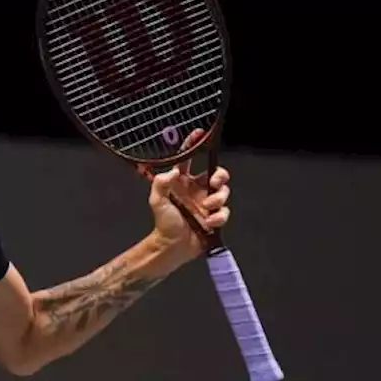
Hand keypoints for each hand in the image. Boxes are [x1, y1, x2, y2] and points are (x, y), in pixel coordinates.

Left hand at [147, 128, 231, 263]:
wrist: (172, 247)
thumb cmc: (163, 223)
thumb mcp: (157, 201)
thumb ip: (161, 183)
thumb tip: (174, 171)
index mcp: (183, 183)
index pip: (188, 160)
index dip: (193, 146)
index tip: (199, 133)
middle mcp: (197, 190)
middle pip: (217, 174)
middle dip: (220, 175)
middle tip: (215, 182)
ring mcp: (207, 203)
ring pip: (224, 192)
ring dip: (218, 199)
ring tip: (207, 208)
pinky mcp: (214, 217)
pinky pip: (224, 212)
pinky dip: (219, 216)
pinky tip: (209, 222)